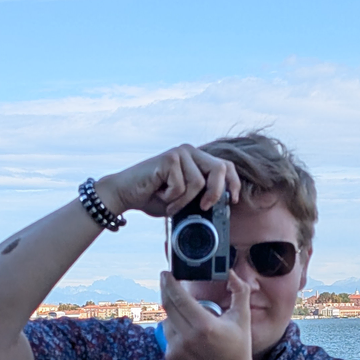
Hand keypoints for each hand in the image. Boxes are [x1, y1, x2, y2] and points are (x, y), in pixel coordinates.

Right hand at [95, 145, 240, 219]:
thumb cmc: (153, 197)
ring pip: (198, 183)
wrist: (125, 194)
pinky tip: (159, 194)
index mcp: (197, 159)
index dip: (234, 183)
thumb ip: (200, 198)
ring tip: (169, 202)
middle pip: (219, 169)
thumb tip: (221, 207)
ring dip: (183, 201)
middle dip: (215, 192)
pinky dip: (172, 198)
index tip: (233, 200)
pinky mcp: (169, 158)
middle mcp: (190, 152)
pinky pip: (182, 185)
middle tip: (203, 207)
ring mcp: (180, 153)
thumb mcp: (183, 200)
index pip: (225, 165)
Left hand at [160, 270, 253, 359]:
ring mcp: (177, 349)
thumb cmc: (238, 346)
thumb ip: (240, 292)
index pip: (179, 298)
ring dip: (172, 312)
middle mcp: (188, 337)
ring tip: (187, 314)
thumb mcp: (243, 318)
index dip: (170, 283)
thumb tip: (231, 273)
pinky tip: (187, 332)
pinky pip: (168, 335)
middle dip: (166, 290)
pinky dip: (174, 329)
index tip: (166, 273)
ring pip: (166, 321)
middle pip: (168, 306)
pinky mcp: (172, 358)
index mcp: (205, 325)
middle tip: (166, 280)